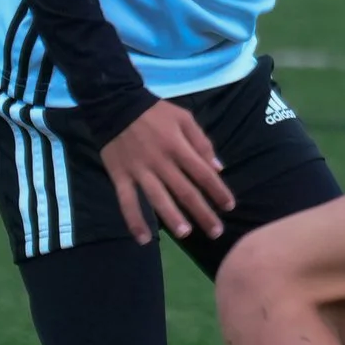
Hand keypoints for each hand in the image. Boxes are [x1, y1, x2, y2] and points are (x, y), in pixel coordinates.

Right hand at [101, 101, 233, 246]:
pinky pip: (126, 202)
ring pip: (157, 198)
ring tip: (186, 234)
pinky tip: (143, 239)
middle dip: (202, 212)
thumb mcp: (183, 118)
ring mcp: (139, 170)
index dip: (218, 191)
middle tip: (216, 232)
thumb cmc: (154, 112)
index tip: (229, 206)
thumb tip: (218, 168)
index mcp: (178, 146)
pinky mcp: (120, 176)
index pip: (202, 173)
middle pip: (184, 190)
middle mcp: (160, 161)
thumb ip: (202, 143)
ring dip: (172, 218)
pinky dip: (134, 221)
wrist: (115, 105)